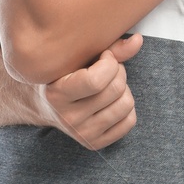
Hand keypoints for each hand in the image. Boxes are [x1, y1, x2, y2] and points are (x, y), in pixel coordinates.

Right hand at [36, 34, 140, 149]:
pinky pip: (129, 122)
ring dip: (124, 89)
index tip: (104, 56)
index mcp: (56, 94)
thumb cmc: (63, 74)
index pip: (96, 81)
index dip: (109, 62)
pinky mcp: (95, 143)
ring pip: (126, 105)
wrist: (44, 106)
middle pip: (115, 90)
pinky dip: (127, 107)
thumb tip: (138, 40)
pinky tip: (112, 100)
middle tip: (108, 68)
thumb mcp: (76, 58)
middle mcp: (68, 118)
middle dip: (118, 72)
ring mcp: (82, 134)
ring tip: (109, 84)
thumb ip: (109, 48)